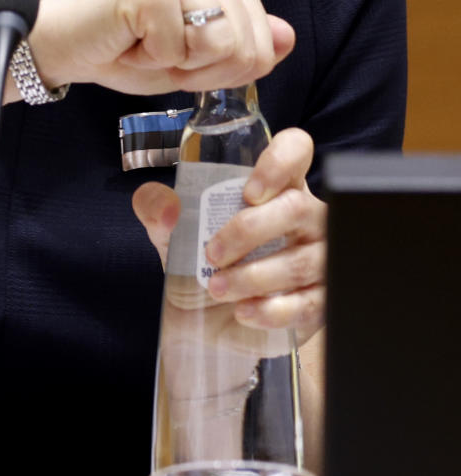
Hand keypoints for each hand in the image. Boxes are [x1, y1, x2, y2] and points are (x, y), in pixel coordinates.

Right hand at [31, 0, 294, 96]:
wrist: (61, 48)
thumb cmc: (124, 51)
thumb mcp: (196, 60)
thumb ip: (242, 47)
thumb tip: (287, 36)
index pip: (262, 44)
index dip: (220, 72)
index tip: (180, 56)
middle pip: (246, 47)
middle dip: (200, 71)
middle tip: (158, 52)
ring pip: (219, 45)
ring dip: (176, 64)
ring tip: (144, 43)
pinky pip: (177, 47)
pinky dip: (149, 60)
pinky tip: (126, 39)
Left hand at [132, 127, 325, 347]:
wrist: (205, 324)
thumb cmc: (199, 263)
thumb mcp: (170, 231)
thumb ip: (155, 206)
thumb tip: (169, 210)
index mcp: (274, 187)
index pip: (295, 151)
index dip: (280, 162)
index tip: (249, 192)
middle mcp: (304, 217)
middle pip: (297, 207)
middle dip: (249, 231)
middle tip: (212, 254)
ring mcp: (318, 259)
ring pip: (302, 260)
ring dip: (253, 276)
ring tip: (217, 288)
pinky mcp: (319, 301)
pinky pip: (310, 304)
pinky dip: (272, 310)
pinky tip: (244, 311)